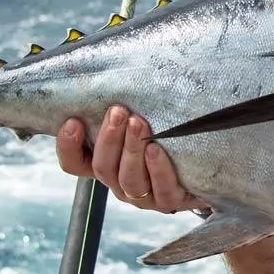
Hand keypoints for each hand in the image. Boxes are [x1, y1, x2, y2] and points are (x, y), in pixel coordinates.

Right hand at [56, 105, 207, 213]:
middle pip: (102, 167)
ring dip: (131, 149)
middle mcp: (120, 182)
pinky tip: (156, 149)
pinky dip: (158, 169)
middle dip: (108, 138)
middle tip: (117, 112)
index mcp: (107, 164)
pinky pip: (161, 189)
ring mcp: (144, 195)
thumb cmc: (166, 134)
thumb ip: (122, 109)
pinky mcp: (170, 200)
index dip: (68, 146)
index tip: (73, 121)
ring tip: (139, 124)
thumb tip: (111, 73)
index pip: (74, 163)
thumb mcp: (139, 120)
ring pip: (128, 179)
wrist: (205, 166)